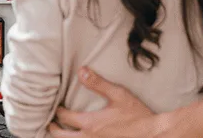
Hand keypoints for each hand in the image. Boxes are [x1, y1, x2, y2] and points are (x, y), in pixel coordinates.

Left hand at [49, 68, 164, 137]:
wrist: (152, 134)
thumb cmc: (136, 115)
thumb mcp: (118, 94)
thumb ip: (98, 83)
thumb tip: (81, 71)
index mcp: (90, 124)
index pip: (64, 116)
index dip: (57, 110)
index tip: (56, 105)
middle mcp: (89, 137)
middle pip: (61, 136)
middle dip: (53, 128)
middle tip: (50, 122)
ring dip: (64, 137)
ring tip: (60, 131)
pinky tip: (79, 136)